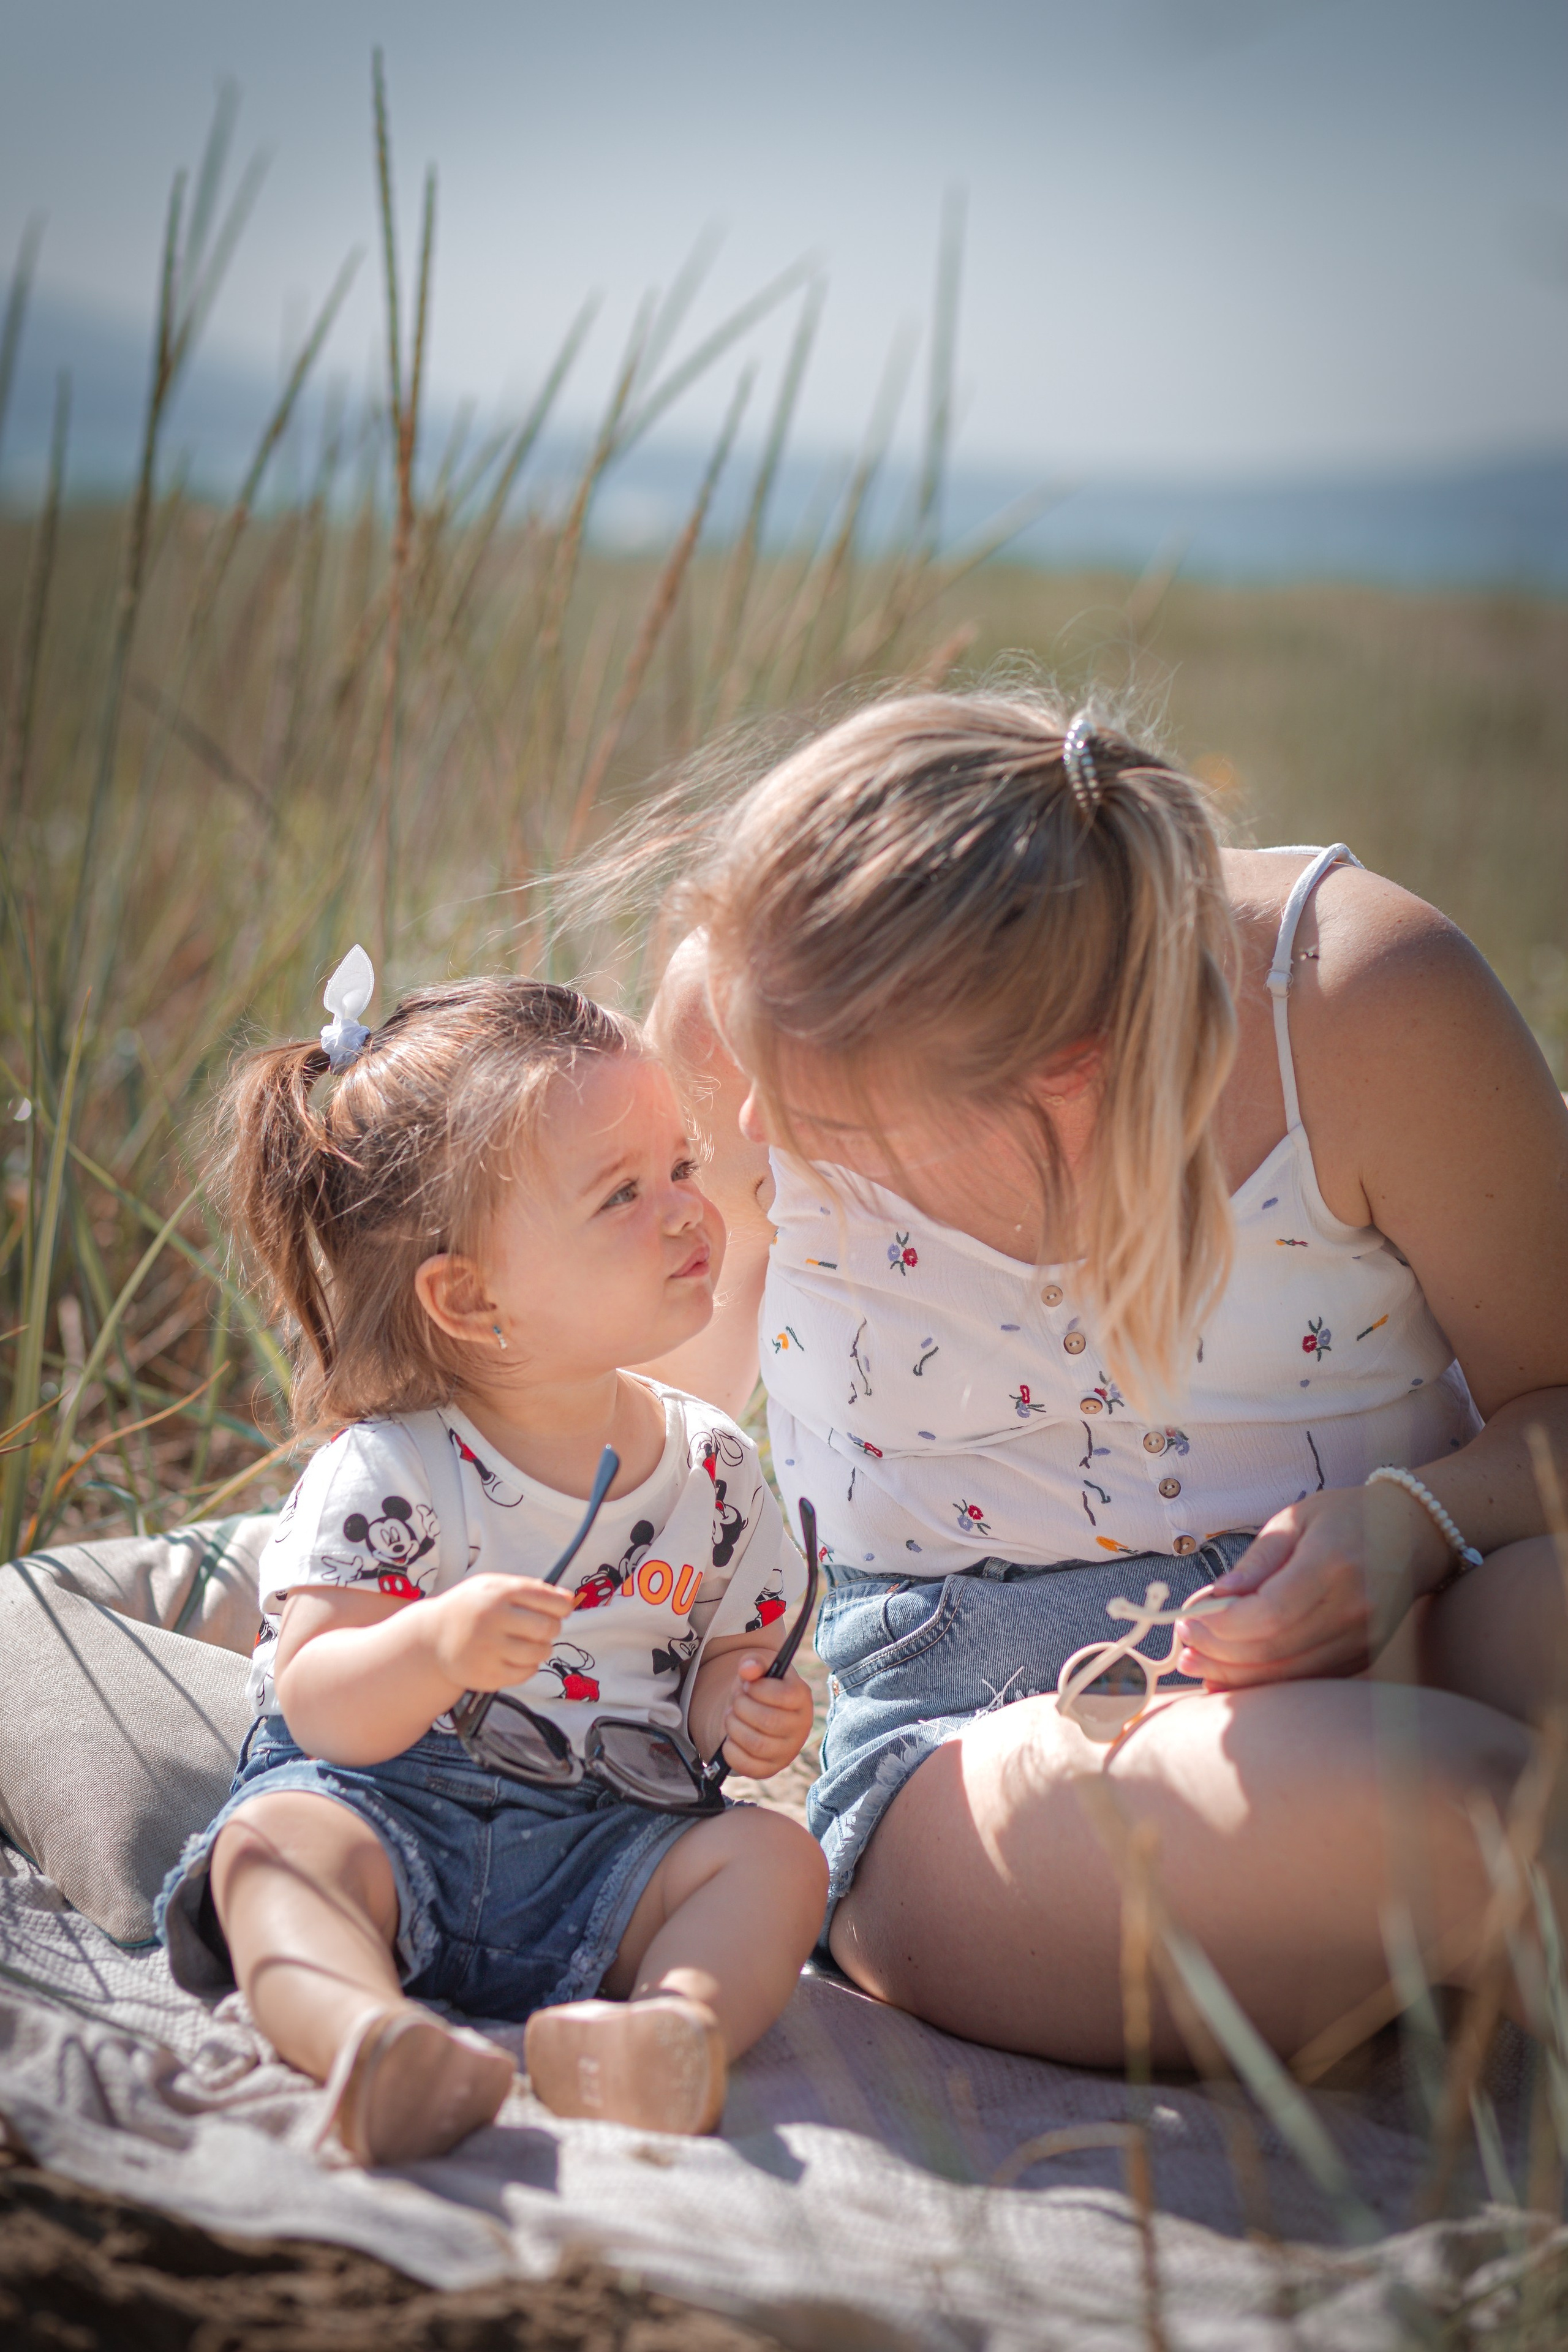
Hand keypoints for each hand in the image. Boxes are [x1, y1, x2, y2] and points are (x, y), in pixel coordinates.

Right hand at [422, 1573, 577, 1693]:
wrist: (431, 1638)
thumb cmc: (471, 1608)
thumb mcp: (494, 1586)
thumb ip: (531, 1588)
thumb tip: (569, 1599)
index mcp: (498, 1593)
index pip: (549, 1600)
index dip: (562, 1607)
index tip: (561, 1610)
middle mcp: (493, 1620)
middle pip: (547, 1628)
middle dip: (552, 1628)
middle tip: (543, 1628)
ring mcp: (489, 1649)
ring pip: (540, 1652)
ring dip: (542, 1648)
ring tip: (529, 1643)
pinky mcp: (487, 1675)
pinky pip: (526, 1673)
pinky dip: (528, 1666)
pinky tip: (516, 1657)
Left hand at [713, 1658, 814, 1778]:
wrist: (762, 1712)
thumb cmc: (762, 1688)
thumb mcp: (760, 1669)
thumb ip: (754, 1662)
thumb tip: (748, 1669)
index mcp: (802, 1697)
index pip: (784, 1696)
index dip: (758, 1689)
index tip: (748, 1685)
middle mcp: (801, 1727)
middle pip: (768, 1721)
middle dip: (742, 1707)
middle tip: (736, 1701)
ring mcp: (788, 1751)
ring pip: (757, 1744)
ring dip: (733, 1727)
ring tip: (731, 1717)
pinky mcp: (771, 1768)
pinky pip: (749, 1766)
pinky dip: (731, 1751)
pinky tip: (730, 1739)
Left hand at [1174, 1483, 1450, 1688]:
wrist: (1416, 1532)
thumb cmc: (1347, 1518)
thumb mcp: (1294, 1520)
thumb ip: (1254, 1563)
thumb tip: (1211, 1600)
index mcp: (1332, 1564)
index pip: (1269, 1613)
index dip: (1221, 1626)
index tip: (1187, 1619)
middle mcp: (1354, 1608)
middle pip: (1274, 1651)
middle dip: (1219, 1654)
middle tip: (1183, 1645)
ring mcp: (1364, 1639)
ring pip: (1290, 1675)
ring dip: (1236, 1677)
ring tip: (1198, 1665)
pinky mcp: (1364, 1657)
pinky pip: (1309, 1681)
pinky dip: (1268, 1685)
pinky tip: (1234, 1678)